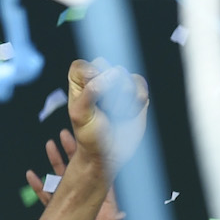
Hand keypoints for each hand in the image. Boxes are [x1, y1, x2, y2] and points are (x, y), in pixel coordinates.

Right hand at [26, 129, 125, 219]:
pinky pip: (50, 202)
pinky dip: (41, 188)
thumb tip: (125, 218)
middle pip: (84, 172)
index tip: (90, 137)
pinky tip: (31, 176)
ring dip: (58, 165)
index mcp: (111, 208)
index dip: (99, 156)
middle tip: (64, 133)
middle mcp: (95, 207)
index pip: (106, 175)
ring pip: (67, 182)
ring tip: (49, 144)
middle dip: (75, 152)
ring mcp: (79, 215)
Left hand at [66, 58, 149, 176]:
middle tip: (102, 109)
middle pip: (105, 66)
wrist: (110, 153)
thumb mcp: (81, 115)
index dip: (87, 77)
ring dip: (121, 100)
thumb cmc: (89, 135)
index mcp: (78, 83)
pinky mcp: (136, 89)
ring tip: (114, 114)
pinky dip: (136, 102)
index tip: (90, 95)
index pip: (80, 66)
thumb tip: (113, 73)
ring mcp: (118, 83)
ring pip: (125, 76)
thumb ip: (91, 92)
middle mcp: (98, 79)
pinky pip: (141, 84)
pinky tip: (127, 114)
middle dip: (105, 91)